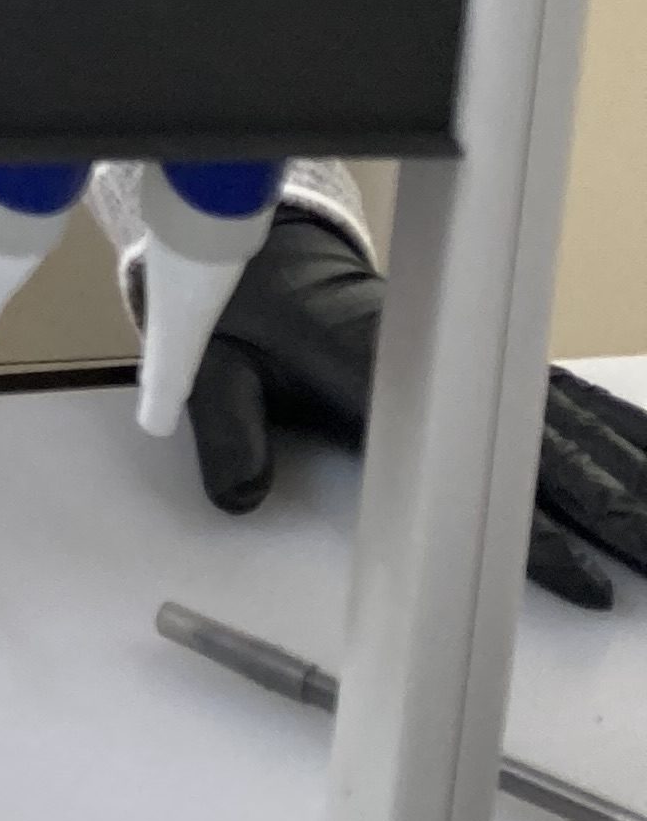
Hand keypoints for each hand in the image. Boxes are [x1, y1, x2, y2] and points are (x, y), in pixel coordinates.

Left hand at [185, 205, 646, 605]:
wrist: (270, 245)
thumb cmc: (249, 308)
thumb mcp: (215, 364)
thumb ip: (228, 428)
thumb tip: (238, 495)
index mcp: (375, 364)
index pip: (469, 457)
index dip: (529, 524)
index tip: (578, 575)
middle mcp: (441, 354)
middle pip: (542, 438)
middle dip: (608, 501)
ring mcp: (470, 350)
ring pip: (566, 416)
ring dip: (624, 467)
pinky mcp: (481, 352)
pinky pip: (560, 394)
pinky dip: (614, 425)